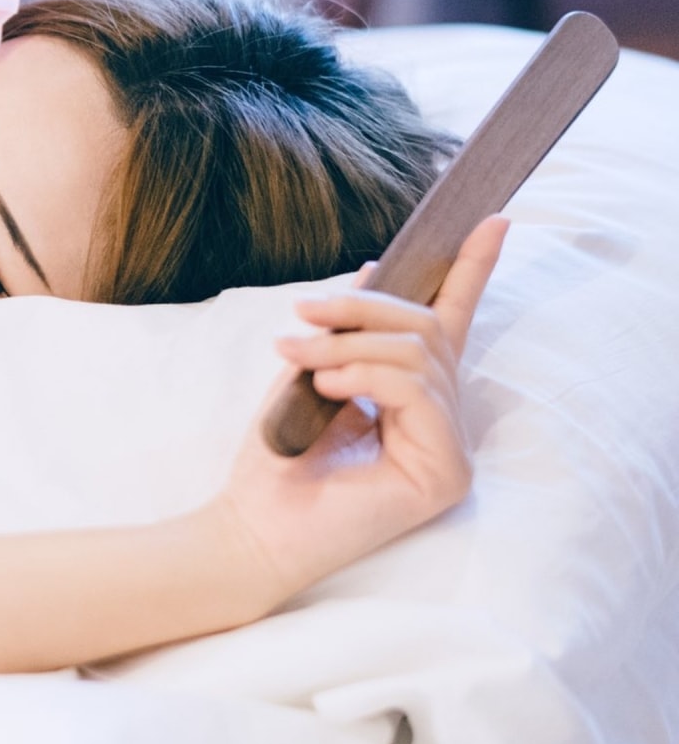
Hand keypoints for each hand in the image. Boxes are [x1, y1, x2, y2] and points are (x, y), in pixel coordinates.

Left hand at [211, 215, 511, 608]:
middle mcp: (443, 423)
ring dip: (349, 342)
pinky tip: (324, 383)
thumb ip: (350, 330)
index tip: (490, 218)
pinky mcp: (445, 473)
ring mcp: (450, 450)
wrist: (252, 525)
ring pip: (419, 356)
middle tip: (304, 308)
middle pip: (428, 331)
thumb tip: (375, 271)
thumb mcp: (312, 371)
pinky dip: (364, 376)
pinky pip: (416, 392)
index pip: (451, 324)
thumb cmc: (277, 457)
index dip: (471, 269)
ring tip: (296, 350)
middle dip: (366, 308)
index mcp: (414, 397)